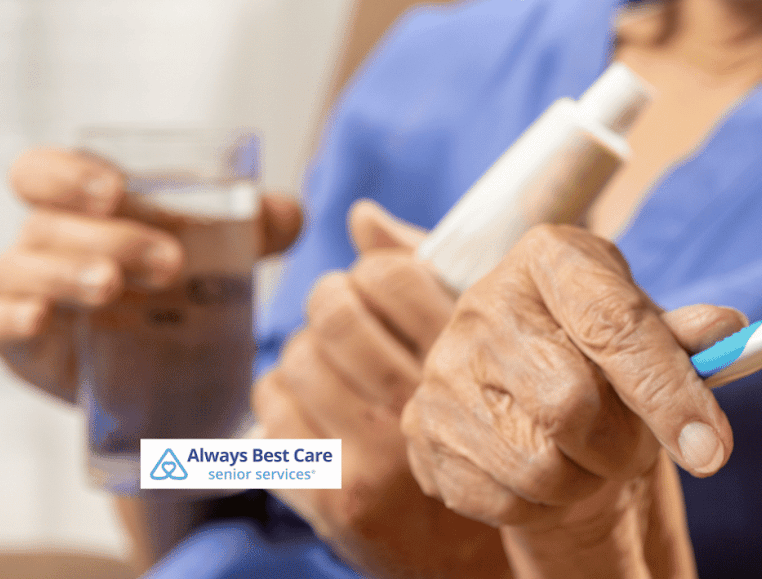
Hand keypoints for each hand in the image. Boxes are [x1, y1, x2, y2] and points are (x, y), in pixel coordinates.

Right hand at [0, 147, 299, 402]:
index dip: (68, 174)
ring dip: (66, 273)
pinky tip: (40, 319)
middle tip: (170, 263)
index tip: (115, 190)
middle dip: (110, 237)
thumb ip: (260, 224)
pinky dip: (10, 317)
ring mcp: (27, 290)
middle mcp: (47, 242)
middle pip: (49, 224)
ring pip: (20, 268)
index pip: (44, 172)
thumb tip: (284, 213)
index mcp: (82, 206)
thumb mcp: (224, 250)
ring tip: (111, 287)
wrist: (165, 363)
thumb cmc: (182, 283)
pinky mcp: (20, 342)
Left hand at [254, 199, 511, 578]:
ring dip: (304, 354)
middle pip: (333, 311)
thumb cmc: (491, 430)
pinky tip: (317, 409)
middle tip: (344, 315)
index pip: (388, 275)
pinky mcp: (335, 499)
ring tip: (332, 366)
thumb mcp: (487, 347)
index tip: (380, 286)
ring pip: (294, 360)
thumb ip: (426, 275)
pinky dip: (283, 402)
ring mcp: (375, 457)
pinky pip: (270, 417)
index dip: (374, 270)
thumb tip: (358, 217)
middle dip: (329, 302)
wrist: (487, 554)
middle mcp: (424, 406)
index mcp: (471, 358)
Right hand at [401, 224, 743, 576]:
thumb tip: (726, 330)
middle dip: (624, 444)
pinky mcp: (421, 429)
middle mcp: (485, 304)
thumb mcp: (648, 326)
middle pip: (571, 404)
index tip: (714, 449)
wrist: (529, 374)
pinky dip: (545, 504)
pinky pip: (504, 500)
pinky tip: (551, 467)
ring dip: (586, 478)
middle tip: (636, 445)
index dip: (669, 392)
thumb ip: (685, 334)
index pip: (614, 325)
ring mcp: (444, 368)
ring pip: (539, 465)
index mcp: (551, 256)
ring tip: (592, 454)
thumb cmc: (600, 346)